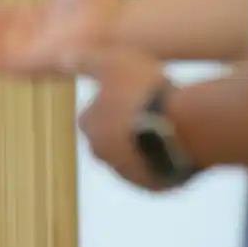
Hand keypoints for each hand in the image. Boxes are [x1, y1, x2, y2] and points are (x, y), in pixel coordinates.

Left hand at [71, 48, 173, 191]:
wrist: (185, 126)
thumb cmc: (144, 91)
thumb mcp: (112, 63)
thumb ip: (85, 62)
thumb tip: (62, 59)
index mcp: (89, 126)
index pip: (93, 116)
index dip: (112, 103)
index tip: (132, 94)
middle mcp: (102, 155)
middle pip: (111, 139)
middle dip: (125, 129)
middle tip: (151, 110)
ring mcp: (128, 173)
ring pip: (134, 158)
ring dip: (145, 147)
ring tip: (170, 127)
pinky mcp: (154, 186)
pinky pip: (157, 173)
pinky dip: (164, 164)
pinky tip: (179, 147)